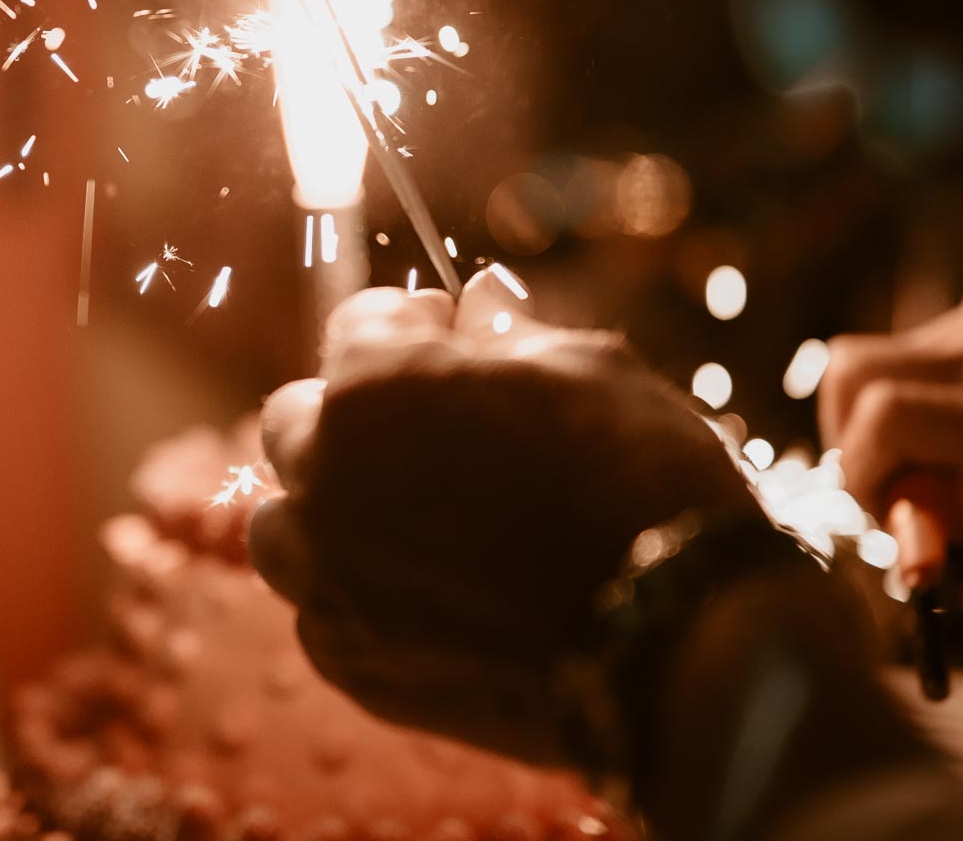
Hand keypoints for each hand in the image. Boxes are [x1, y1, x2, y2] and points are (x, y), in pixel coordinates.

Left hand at [247, 270, 755, 762]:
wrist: (679, 645)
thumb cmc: (643, 485)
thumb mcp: (590, 371)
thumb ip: (510, 333)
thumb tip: (479, 299)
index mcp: (372, 385)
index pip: (356, 323)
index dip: (410, 324)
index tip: (450, 336)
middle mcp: (326, 477)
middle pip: (296, 422)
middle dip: (354, 416)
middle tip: (432, 433)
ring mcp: (328, 577)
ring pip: (283, 526)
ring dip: (328, 511)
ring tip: (410, 521)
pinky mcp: (349, 662)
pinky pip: (319, 612)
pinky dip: (355, 596)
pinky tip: (427, 595)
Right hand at [820, 266, 962, 619]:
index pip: (878, 423)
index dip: (860, 474)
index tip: (890, 518)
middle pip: (849, 372)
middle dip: (849, 435)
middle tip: (899, 487)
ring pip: (888, 357)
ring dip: (898, 415)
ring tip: (959, 464)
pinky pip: (935, 341)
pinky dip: (937, 386)